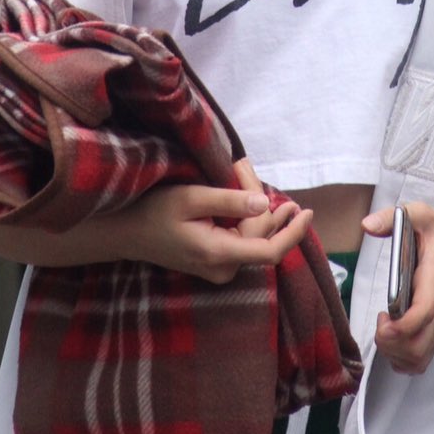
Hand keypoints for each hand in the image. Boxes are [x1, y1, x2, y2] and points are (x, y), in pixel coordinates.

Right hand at [114, 173, 311, 284]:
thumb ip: (228, 201)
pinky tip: (247, 196)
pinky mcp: (215, 262)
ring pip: (252, 236)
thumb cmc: (153, 211)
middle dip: (260, 201)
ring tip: (247, 174)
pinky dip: (246, 217)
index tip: (307, 211)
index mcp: (219, 254)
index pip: (270, 251)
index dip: (293, 233)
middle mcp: (223, 268)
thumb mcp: (190, 198)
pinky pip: (241, 240)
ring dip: (255, 207)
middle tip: (241, 165)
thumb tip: (265, 204)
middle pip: (260, 235)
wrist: (125, 232)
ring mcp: (219, 269)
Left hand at [361, 201, 433, 374]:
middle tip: (381, 321)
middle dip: (389, 343)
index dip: (398, 327)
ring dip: (394, 353)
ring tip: (386, 329)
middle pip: (417, 348)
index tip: (382, 315)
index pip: (422, 316)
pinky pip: (422, 359)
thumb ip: (392, 217)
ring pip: (418, 359)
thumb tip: (367, 226)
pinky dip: (403, 358)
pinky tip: (394, 338)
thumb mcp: (421, 215)